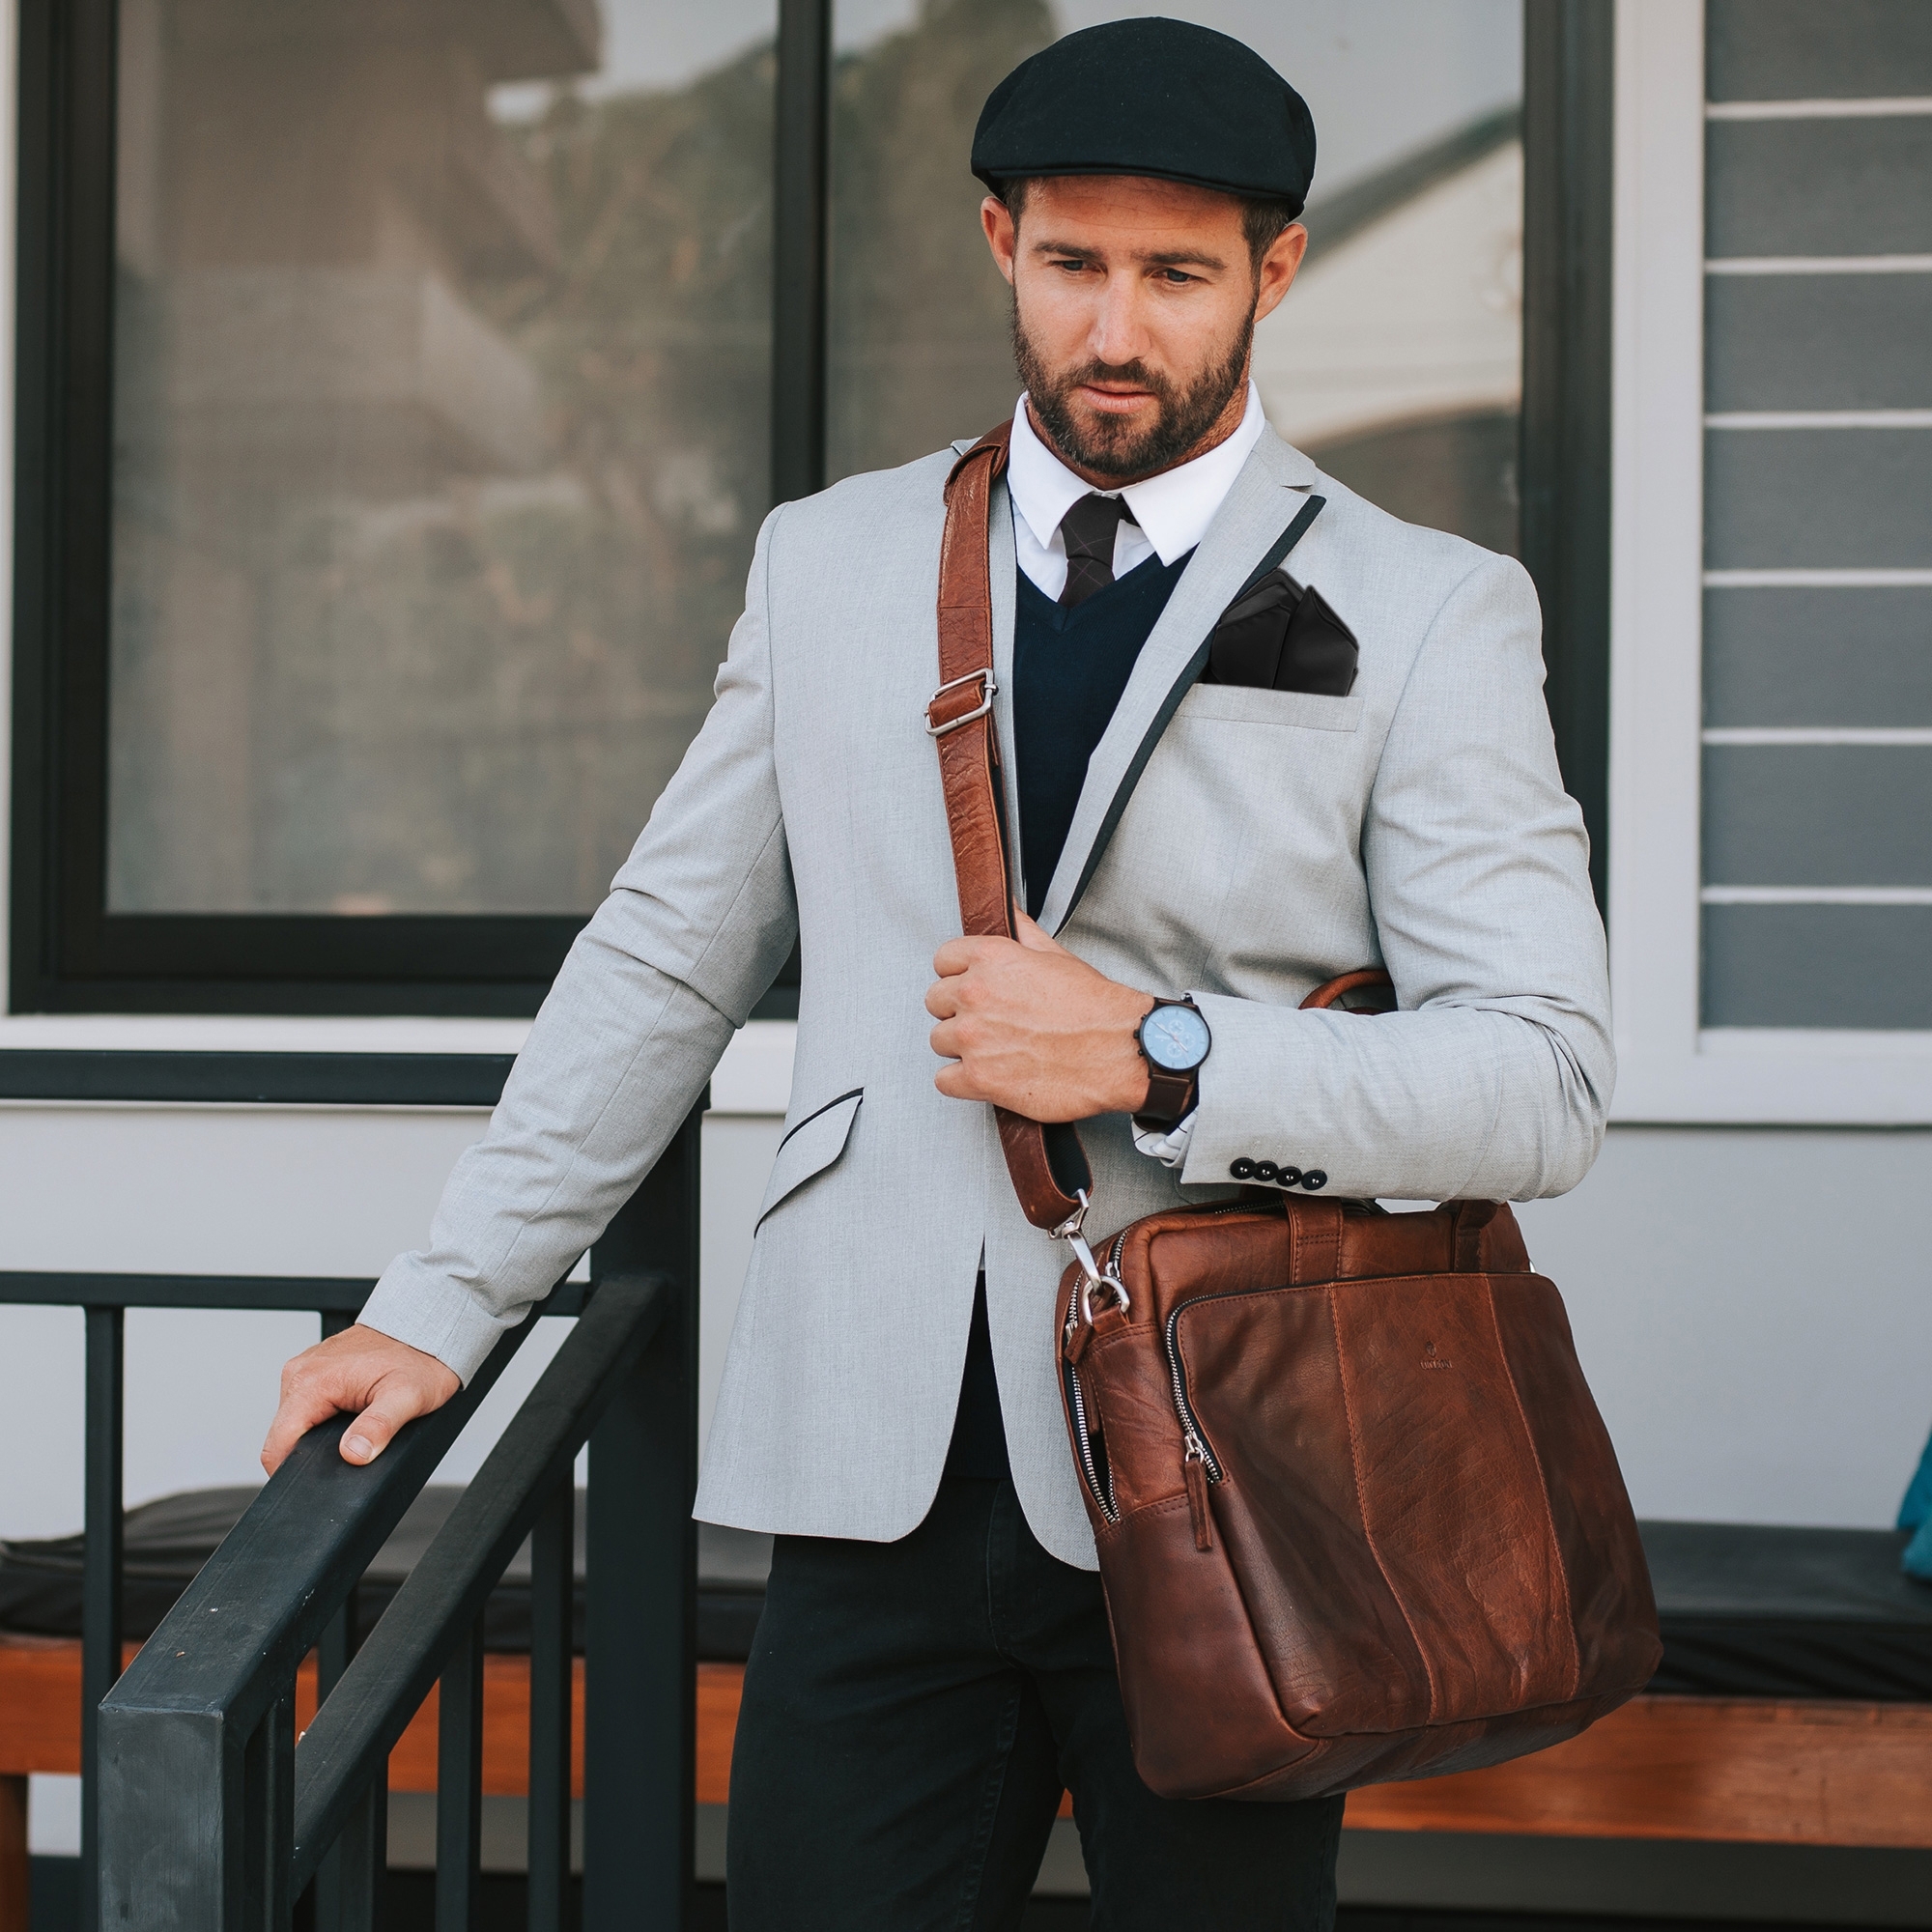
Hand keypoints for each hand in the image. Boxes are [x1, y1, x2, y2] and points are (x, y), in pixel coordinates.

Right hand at [261, 1325, 460, 1474]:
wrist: (426, 1328)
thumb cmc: (421, 1358)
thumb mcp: (409, 1396)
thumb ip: (380, 1427)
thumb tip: (354, 1454)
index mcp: (312, 1380)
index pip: (278, 1444)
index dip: (291, 1473)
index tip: (315, 1483)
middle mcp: (301, 1371)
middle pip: (284, 1435)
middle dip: (309, 1454)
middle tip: (352, 1449)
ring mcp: (306, 1368)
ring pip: (295, 1422)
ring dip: (316, 1436)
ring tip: (354, 1430)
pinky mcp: (316, 1370)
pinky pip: (307, 1406)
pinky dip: (324, 1419)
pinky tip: (350, 1417)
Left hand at [926, 911, 1153, 1121]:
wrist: (1121, 1049)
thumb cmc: (1096, 1008)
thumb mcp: (1056, 955)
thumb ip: (1023, 932)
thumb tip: (1011, 910)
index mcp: (990, 959)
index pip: (942, 960)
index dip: (958, 975)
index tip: (971, 987)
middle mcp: (975, 995)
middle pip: (935, 1001)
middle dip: (958, 1011)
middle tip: (988, 1020)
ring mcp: (973, 1038)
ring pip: (938, 1041)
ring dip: (960, 1047)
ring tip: (994, 1048)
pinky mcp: (979, 1078)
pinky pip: (944, 1081)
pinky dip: (962, 1082)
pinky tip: (987, 1074)